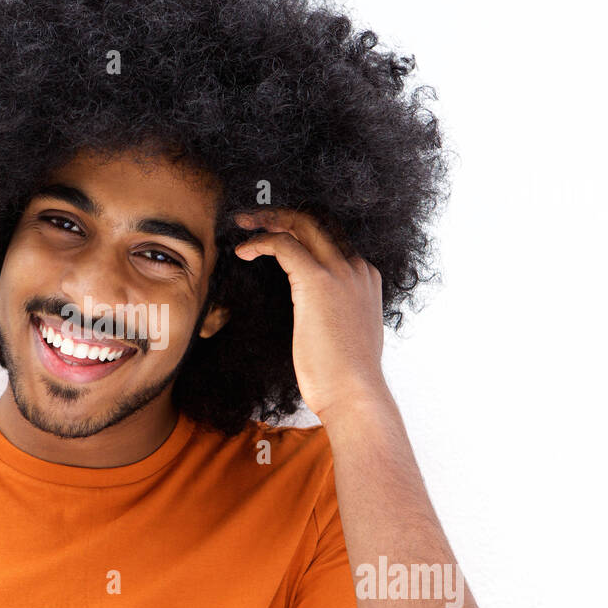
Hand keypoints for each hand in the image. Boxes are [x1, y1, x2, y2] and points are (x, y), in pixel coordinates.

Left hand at [233, 208, 387, 421]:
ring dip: (268, 219)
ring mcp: (340, 272)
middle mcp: (356, 268)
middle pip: (318, 221)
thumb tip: (319, 316)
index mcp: (365, 278)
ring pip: (302, 223)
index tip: (275, 232)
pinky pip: (283, 245)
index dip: (300, 229)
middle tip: (251, 218)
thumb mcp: (347, 335)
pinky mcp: (318, 280)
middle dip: (281, 214)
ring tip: (242, 223)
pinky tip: (244, 252)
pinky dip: (260, 242)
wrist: (355, 394)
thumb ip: (338, 315)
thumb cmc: (345, 376)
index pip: (331, 237)